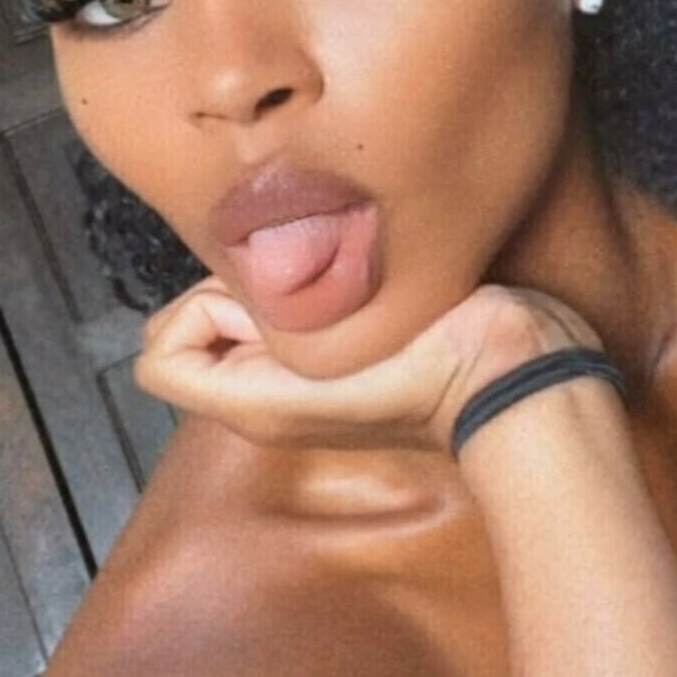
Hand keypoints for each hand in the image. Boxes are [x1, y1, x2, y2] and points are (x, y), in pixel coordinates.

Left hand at [132, 275, 605, 454]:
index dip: (201, 309)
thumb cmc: (427, 377)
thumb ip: (231, 345)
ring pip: (249, 296)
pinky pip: (299, 291)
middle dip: (240, 285)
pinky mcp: (348, 335)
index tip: (260, 306)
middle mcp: (270, 388)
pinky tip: (359, 271)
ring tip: (340, 274)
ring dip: (284, 273)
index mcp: (249, 405)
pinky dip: (318, 273)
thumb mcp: (308, 374)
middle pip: (204, 313)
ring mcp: (309, 365)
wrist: (513, 372)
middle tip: (308, 286)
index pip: (164, 347)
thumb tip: (215, 294)